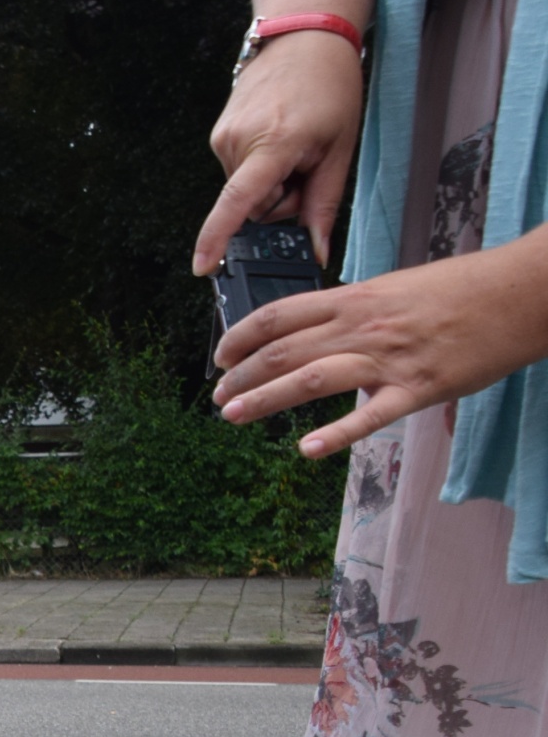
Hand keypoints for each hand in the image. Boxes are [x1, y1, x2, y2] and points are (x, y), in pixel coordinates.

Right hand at [192, 0, 375, 274]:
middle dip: (282, 200)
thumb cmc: (329, 85)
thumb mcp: (340, 148)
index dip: (218, 238)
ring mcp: (223, 137)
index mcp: (273, 144)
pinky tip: (279, 136)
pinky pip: (239, 171)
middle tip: (309, 166)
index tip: (203, 266)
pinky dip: (260, 166)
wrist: (304, 36)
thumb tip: (318, 250)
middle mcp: (238, 141)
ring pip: (247, 190)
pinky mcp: (219, 134)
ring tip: (295, 144)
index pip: (238, 202)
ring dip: (272, 181)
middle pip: (255, 206)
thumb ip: (324, 204)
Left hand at [213, 230, 547, 455]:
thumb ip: (353, 309)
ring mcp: (389, 358)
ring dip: (264, 400)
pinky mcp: (419, 388)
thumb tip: (316, 327)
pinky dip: (338, 434)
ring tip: (232, 415)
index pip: (278, 315)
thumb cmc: (462, 289)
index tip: (221, 357)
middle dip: (240, 376)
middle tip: (218, 397)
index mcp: (355, 298)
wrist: (522, 292)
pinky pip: (371, 415)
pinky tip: (308, 449)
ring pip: (311, 379)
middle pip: (282, 351)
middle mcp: (362, 326)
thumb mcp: (395, 287)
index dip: (240, 337)